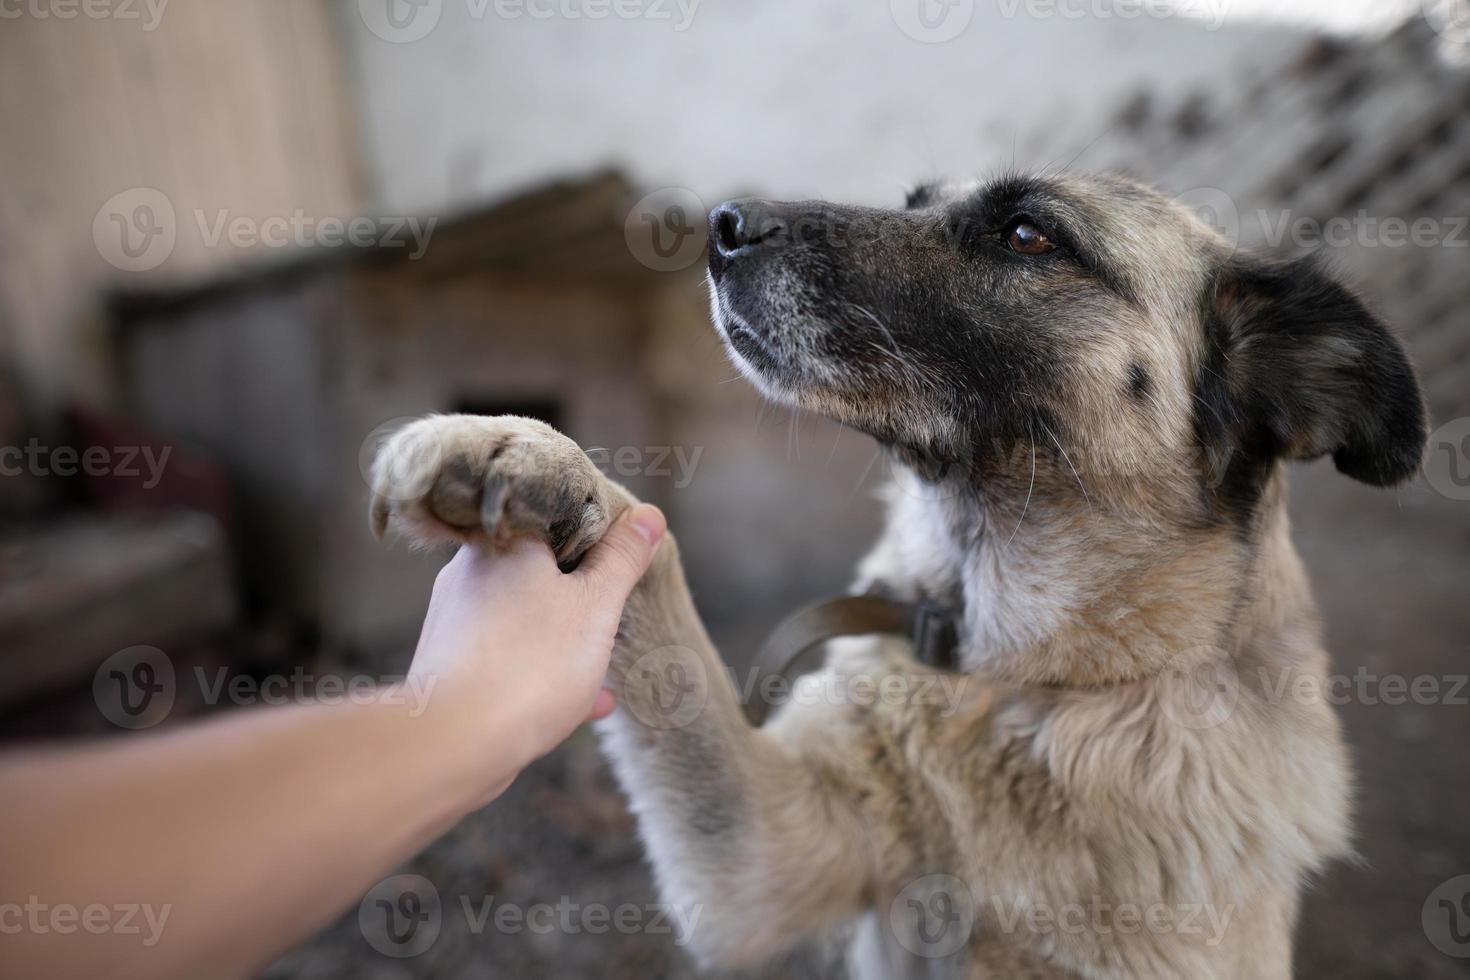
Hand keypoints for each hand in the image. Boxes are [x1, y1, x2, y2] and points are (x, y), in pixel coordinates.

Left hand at [409, 503, 666, 792]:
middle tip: (614, 614)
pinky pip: (507, 655)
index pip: (555, 516)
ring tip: (602, 667)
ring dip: (565, 638)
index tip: (623, 558)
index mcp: (504, 542)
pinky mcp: (451, 663)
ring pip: (524, 617)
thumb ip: (622, 558)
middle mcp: (469, 571)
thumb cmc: (531, 665)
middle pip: (539, 569)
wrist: (456, 742)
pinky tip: (584, 701)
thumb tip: (648, 515)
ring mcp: (455, 619)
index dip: (596, 534)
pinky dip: (543, 669)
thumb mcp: (596, 606)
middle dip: (581, 595)